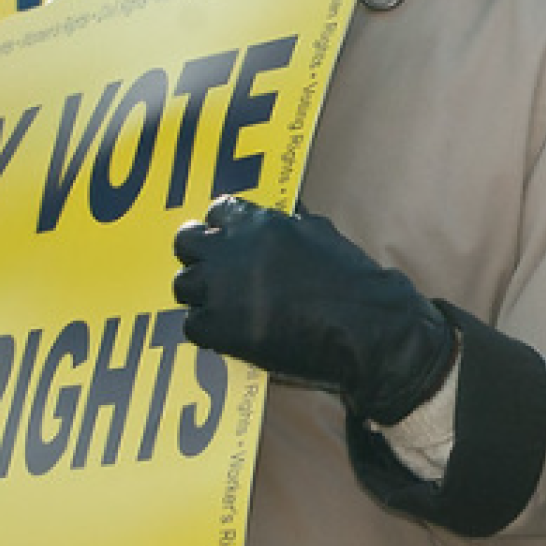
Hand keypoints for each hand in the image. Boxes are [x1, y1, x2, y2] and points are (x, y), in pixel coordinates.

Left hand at [173, 196, 455, 424]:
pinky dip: (210, 331)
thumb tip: (282, 218)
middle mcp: (232, 250)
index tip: (226, 239)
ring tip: (221, 306)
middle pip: (185, 242)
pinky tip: (233, 333)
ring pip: (183, 284)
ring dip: (200, 295)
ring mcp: (221, 289)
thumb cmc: (350, 279)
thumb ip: (288, 224)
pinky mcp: (217, 328)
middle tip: (212, 271)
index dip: (221, 227)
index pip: (217, 211)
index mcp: (258, 223)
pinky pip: (193, 325)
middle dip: (197, 255)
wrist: (362, 326)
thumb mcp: (319, 232)